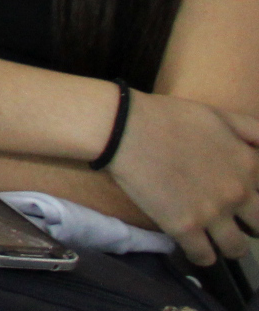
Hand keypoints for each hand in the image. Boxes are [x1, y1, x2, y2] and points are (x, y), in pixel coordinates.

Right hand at [107, 90, 258, 263]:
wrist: (125, 129)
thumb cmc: (170, 117)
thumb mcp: (221, 115)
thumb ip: (253, 131)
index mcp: (249, 166)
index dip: (257, 197)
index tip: (246, 199)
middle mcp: (237, 194)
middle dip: (249, 223)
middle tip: (233, 218)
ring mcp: (212, 214)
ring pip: (236, 249)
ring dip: (229, 246)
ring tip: (217, 240)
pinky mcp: (184, 228)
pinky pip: (204, 257)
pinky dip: (202, 255)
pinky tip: (194, 247)